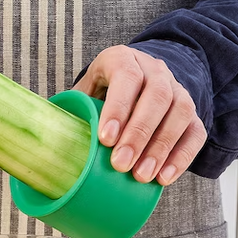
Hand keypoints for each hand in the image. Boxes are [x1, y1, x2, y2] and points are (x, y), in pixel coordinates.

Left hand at [73, 46, 207, 185]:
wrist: (136, 83)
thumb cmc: (99, 94)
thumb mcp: (82, 92)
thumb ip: (68, 109)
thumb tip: (42, 139)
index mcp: (122, 59)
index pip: (126, 77)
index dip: (118, 107)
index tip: (105, 139)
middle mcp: (154, 70)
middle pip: (156, 96)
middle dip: (139, 133)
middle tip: (121, 165)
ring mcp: (177, 90)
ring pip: (180, 112)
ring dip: (161, 148)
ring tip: (141, 176)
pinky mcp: (192, 114)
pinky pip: (195, 132)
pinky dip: (182, 156)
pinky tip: (164, 178)